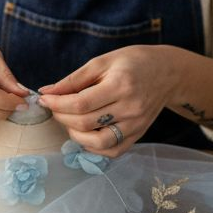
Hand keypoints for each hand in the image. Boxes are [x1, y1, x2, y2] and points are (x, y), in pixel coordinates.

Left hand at [36, 46, 180, 156]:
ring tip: (69, 121)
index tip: (44, 99)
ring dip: (75, 135)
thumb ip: (74, 79)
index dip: (57, 104)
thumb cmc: (133, 62)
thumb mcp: (103, 62)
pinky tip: (86, 133)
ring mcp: (136, 125)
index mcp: (120, 85)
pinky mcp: (138, 135)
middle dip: (61, 116)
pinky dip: (93, 147)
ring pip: (97, 142)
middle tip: (55, 107)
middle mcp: (130, 108)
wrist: (167, 73)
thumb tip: (47, 92)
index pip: (81, 103)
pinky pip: (112, 151)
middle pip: (85, 123)